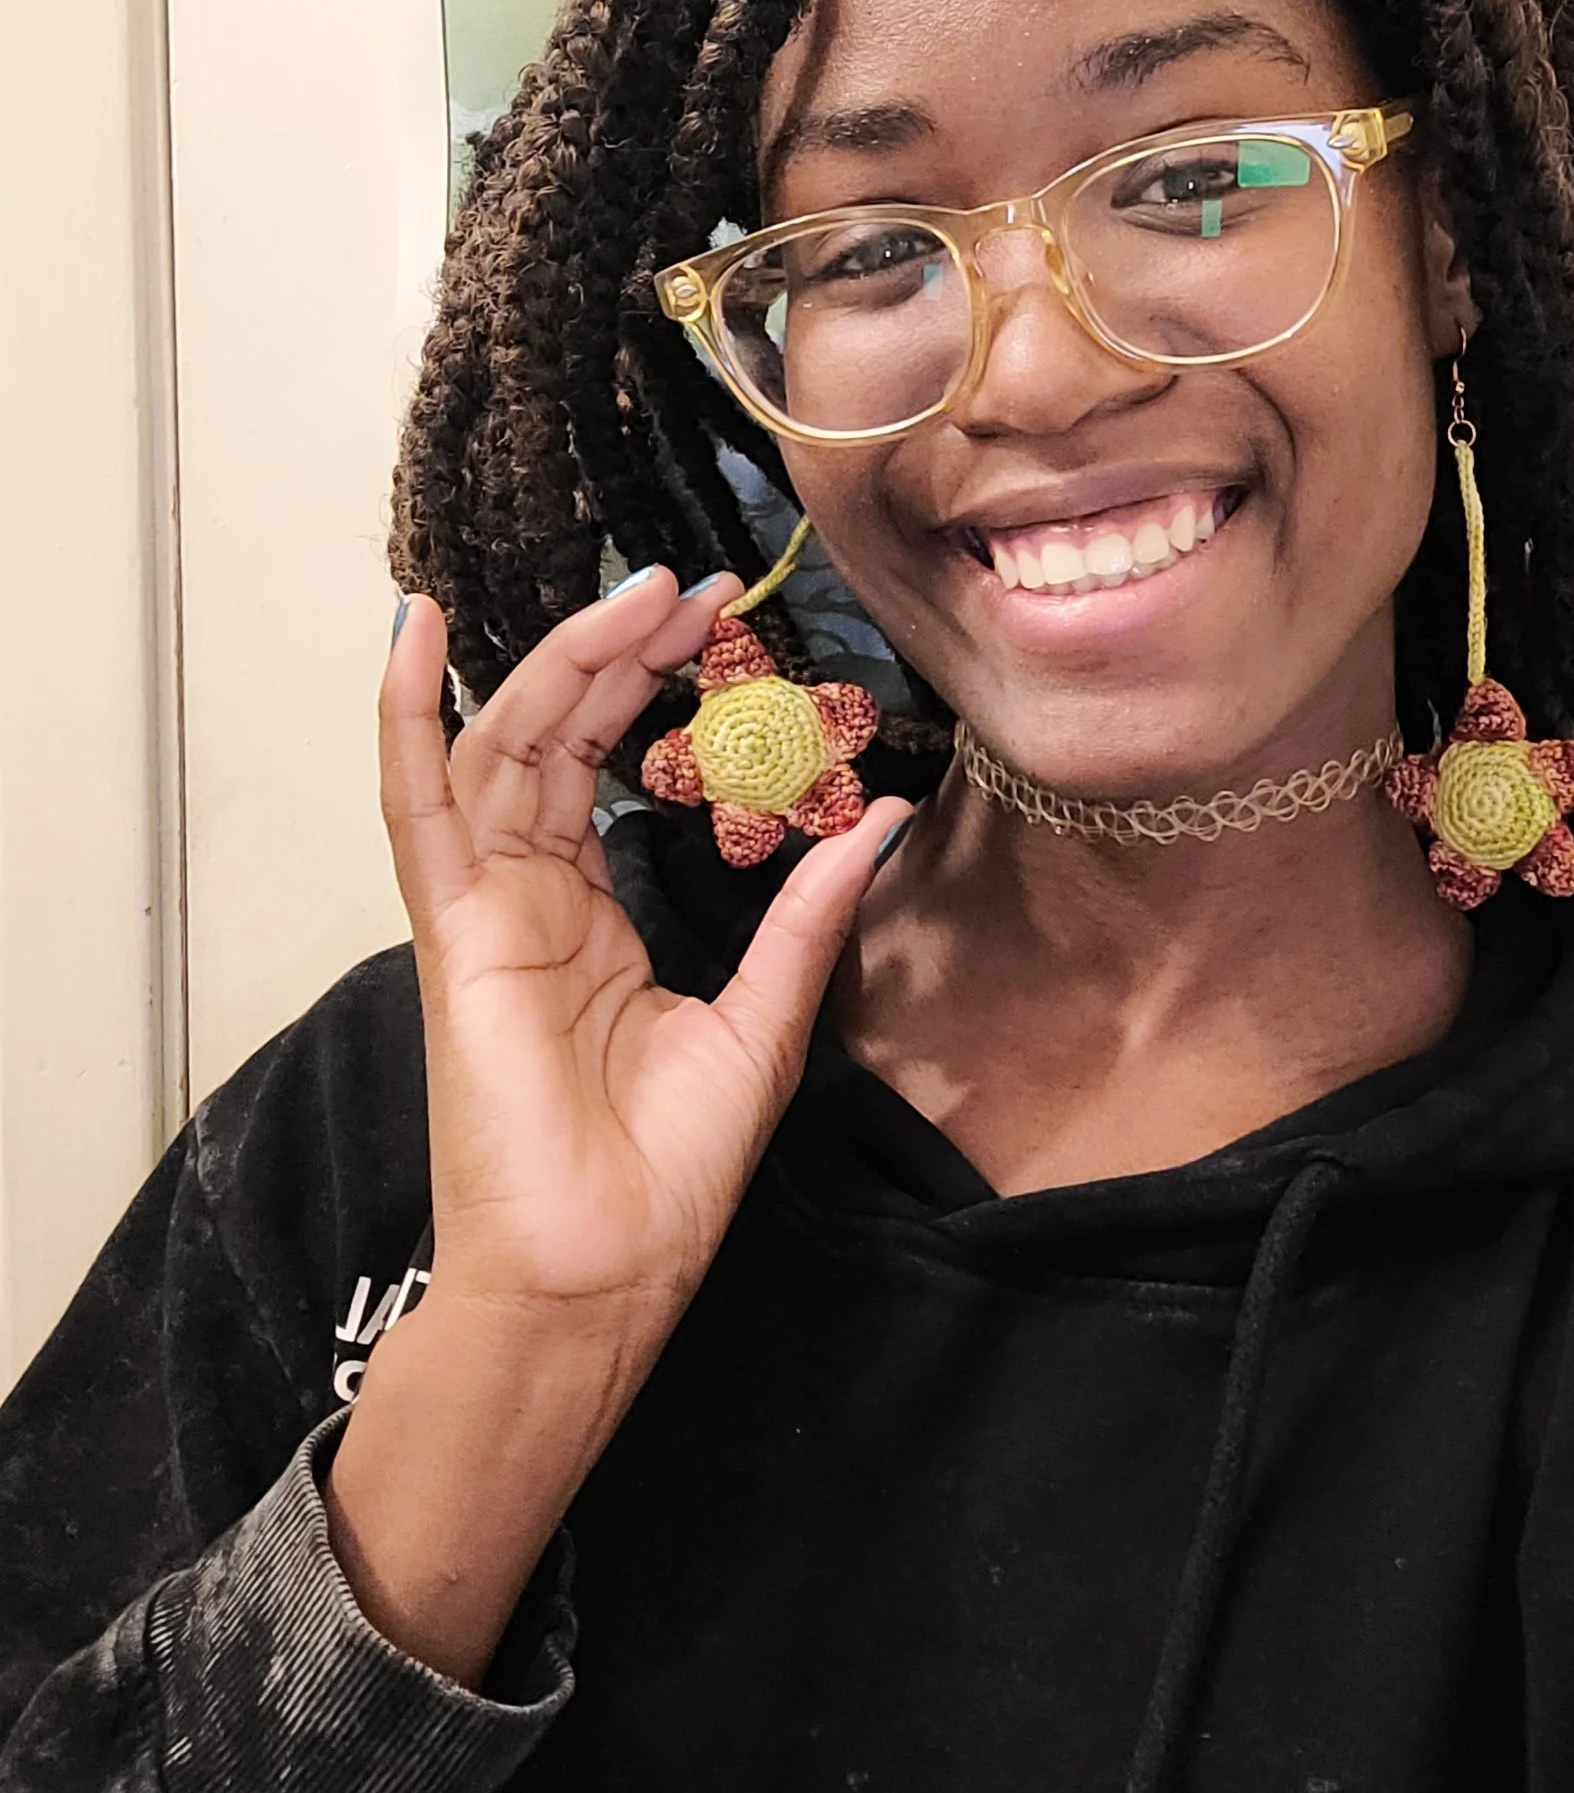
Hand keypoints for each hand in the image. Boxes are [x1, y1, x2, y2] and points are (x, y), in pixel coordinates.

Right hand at [379, 570, 909, 1341]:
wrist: (601, 1276)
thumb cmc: (667, 1172)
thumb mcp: (764, 1018)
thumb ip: (807, 914)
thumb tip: (878, 819)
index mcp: (590, 916)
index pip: (604, 765)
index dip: (653, 686)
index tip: (724, 621)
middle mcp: (529, 897)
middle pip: (557, 735)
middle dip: (620, 652)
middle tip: (696, 587)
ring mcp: (484, 908)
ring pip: (504, 745)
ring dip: (560, 660)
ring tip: (638, 594)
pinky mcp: (454, 932)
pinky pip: (416, 806)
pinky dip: (405, 715)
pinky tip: (415, 629)